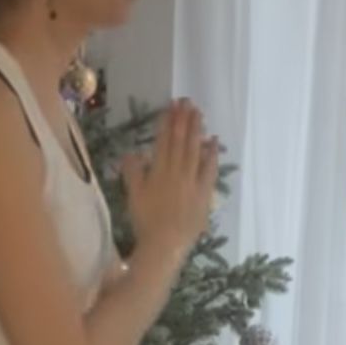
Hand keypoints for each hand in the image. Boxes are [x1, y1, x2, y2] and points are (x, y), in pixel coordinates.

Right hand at [121, 100, 219, 254]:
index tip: (171, 106)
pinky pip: (210, 169)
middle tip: (187, 101)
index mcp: (158, 170)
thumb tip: (131, 152)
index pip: (164, 140)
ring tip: (199, 113)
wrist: (165, 243)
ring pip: (195, 150)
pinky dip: (212, 154)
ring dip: (197, 130)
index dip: (168, 122)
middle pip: (181, 141)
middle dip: (184, 120)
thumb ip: (132, 172)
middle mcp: (177, 171)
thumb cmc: (145, 221)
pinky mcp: (204, 192)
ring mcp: (193, 181)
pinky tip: (214, 141)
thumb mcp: (132, 195)